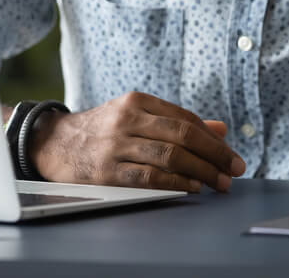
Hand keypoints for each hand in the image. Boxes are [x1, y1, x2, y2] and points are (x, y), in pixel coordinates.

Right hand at [28, 91, 245, 192]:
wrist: (53, 143)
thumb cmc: (103, 130)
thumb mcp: (137, 115)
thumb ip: (177, 121)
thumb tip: (220, 129)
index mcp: (138, 102)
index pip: (186, 119)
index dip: (213, 139)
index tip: (232, 156)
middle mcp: (128, 119)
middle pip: (183, 135)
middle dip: (215, 155)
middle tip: (235, 170)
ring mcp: (116, 145)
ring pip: (170, 155)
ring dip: (201, 171)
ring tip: (218, 182)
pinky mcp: (106, 171)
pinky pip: (149, 176)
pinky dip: (175, 182)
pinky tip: (191, 187)